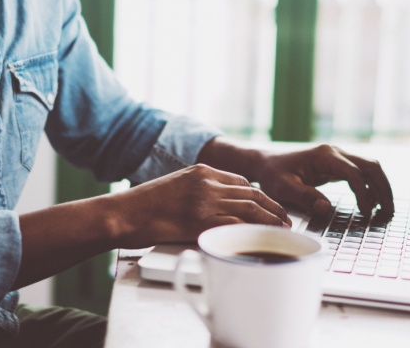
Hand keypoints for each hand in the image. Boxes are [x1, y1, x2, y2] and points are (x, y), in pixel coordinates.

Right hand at [113, 164, 290, 246]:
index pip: (241, 182)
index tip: (270, 207)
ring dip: (271, 221)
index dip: (261, 196)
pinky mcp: (200, 220)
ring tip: (283, 231)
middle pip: (252, 194)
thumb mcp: (176, 186)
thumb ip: (198, 192)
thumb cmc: (144, 206)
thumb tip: (218, 207)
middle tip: (286, 221)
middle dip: (273, 208)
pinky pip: (236, 225)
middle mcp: (207, 182)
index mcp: (201, 170)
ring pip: (250, 209)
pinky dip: (254, 233)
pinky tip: (263, 240)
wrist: (123, 213)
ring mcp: (205, 200)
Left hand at [254, 145, 393, 215]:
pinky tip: (371, 205)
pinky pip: (361, 174)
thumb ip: (304, 197)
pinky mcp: (337, 165)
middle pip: (371, 166)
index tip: (367, 214)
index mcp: (324, 156)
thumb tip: (327, 209)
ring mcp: (337, 157)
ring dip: (380, 188)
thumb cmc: (272, 174)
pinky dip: (370, 187)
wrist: (265, 163)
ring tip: (386, 211)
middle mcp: (335, 153)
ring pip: (370, 168)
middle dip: (383, 189)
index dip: (363, 194)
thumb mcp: (283, 188)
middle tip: (389, 213)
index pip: (354, 174)